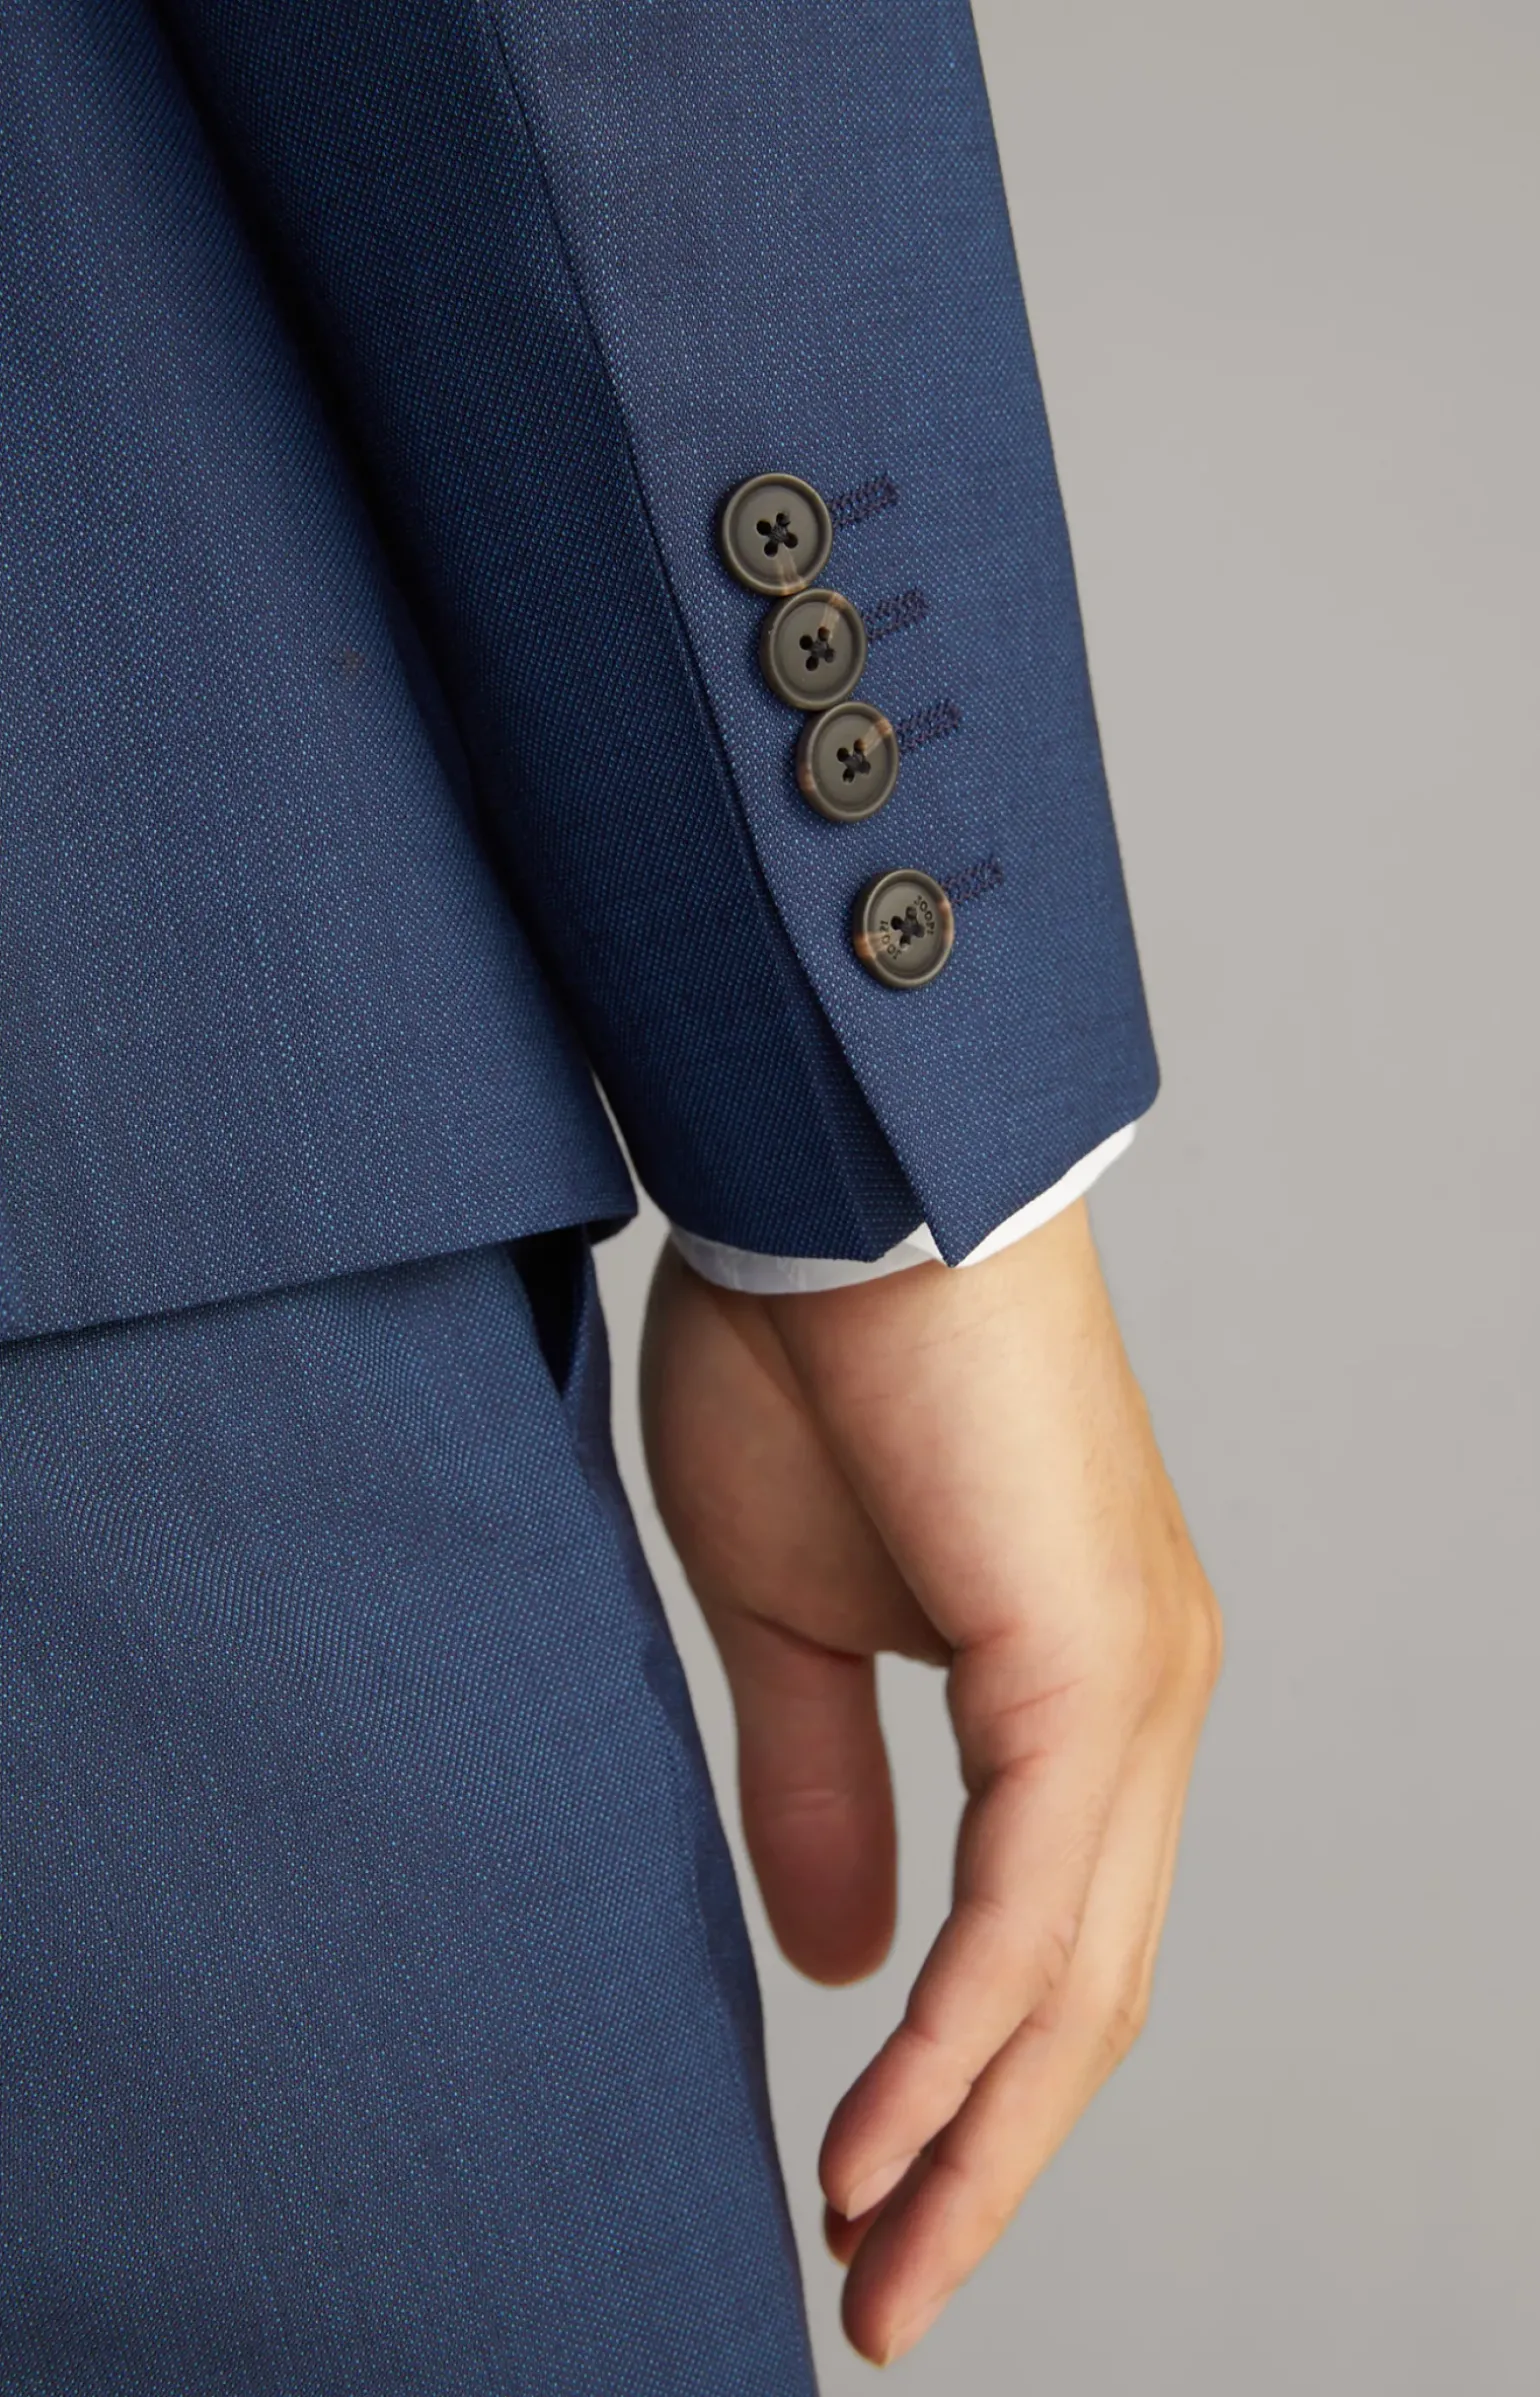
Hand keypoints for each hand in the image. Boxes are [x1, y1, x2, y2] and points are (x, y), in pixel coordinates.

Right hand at [640, 1200, 1220, 2366]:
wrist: (846, 1194)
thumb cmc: (811, 1369)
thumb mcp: (784, 1618)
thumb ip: (819, 1790)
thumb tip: (837, 1966)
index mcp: (1084, 1688)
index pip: (1052, 1943)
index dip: (968, 2093)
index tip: (870, 2206)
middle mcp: (1146, 1700)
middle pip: (1087, 1997)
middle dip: (983, 2161)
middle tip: (884, 2288)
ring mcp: (1136, 1684)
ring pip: (1076, 1978)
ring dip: (973, 2136)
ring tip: (879, 2262)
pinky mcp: (1092, 1664)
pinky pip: (1031, 1906)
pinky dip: (952, 2041)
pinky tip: (882, 2137)